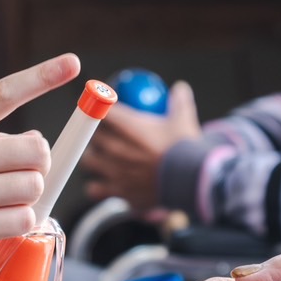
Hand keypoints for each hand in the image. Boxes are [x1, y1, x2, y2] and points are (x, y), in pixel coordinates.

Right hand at [0, 54, 79, 273]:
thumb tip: (33, 144)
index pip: (2, 94)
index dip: (42, 77)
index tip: (73, 63)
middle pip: (35, 150)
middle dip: (38, 164)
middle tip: (18, 175)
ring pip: (33, 187)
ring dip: (28, 196)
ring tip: (0, 202)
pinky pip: (22, 220)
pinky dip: (20, 221)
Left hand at [81, 81, 199, 211]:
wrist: (190, 180)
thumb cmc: (184, 149)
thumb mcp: (184, 119)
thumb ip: (179, 101)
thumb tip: (180, 88)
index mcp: (126, 125)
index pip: (101, 110)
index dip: (101, 109)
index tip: (105, 110)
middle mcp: (115, 147)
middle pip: (92, 136)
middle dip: (97, 134)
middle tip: (105, 134)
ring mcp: (114, 171)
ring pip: (89, 161)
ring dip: (93, 158)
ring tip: (100, 157)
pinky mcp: (118, 191)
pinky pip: (95, 189)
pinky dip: (98, 187)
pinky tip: (104, 184)